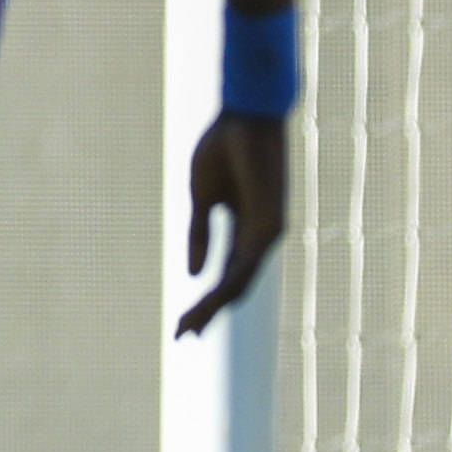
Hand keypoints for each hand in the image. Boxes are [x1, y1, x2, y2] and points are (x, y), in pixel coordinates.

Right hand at [178, 107, 288, 331]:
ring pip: (239, 282)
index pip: (226, 275)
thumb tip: (194, 275)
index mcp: (246, 229)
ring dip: (213, 306)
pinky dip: (225, 283)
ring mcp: (267, 232)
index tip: (183, 322)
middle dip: (207, 312)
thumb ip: (200, 234)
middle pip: (233, 286)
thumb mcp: (203, 198)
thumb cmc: (224, 147)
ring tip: (189, 326)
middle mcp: (261, 237)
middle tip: (182, 336)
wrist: (245, 116)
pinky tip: (208, 297)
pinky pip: (245, 262)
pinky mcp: (269, 224)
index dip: (204, 299)